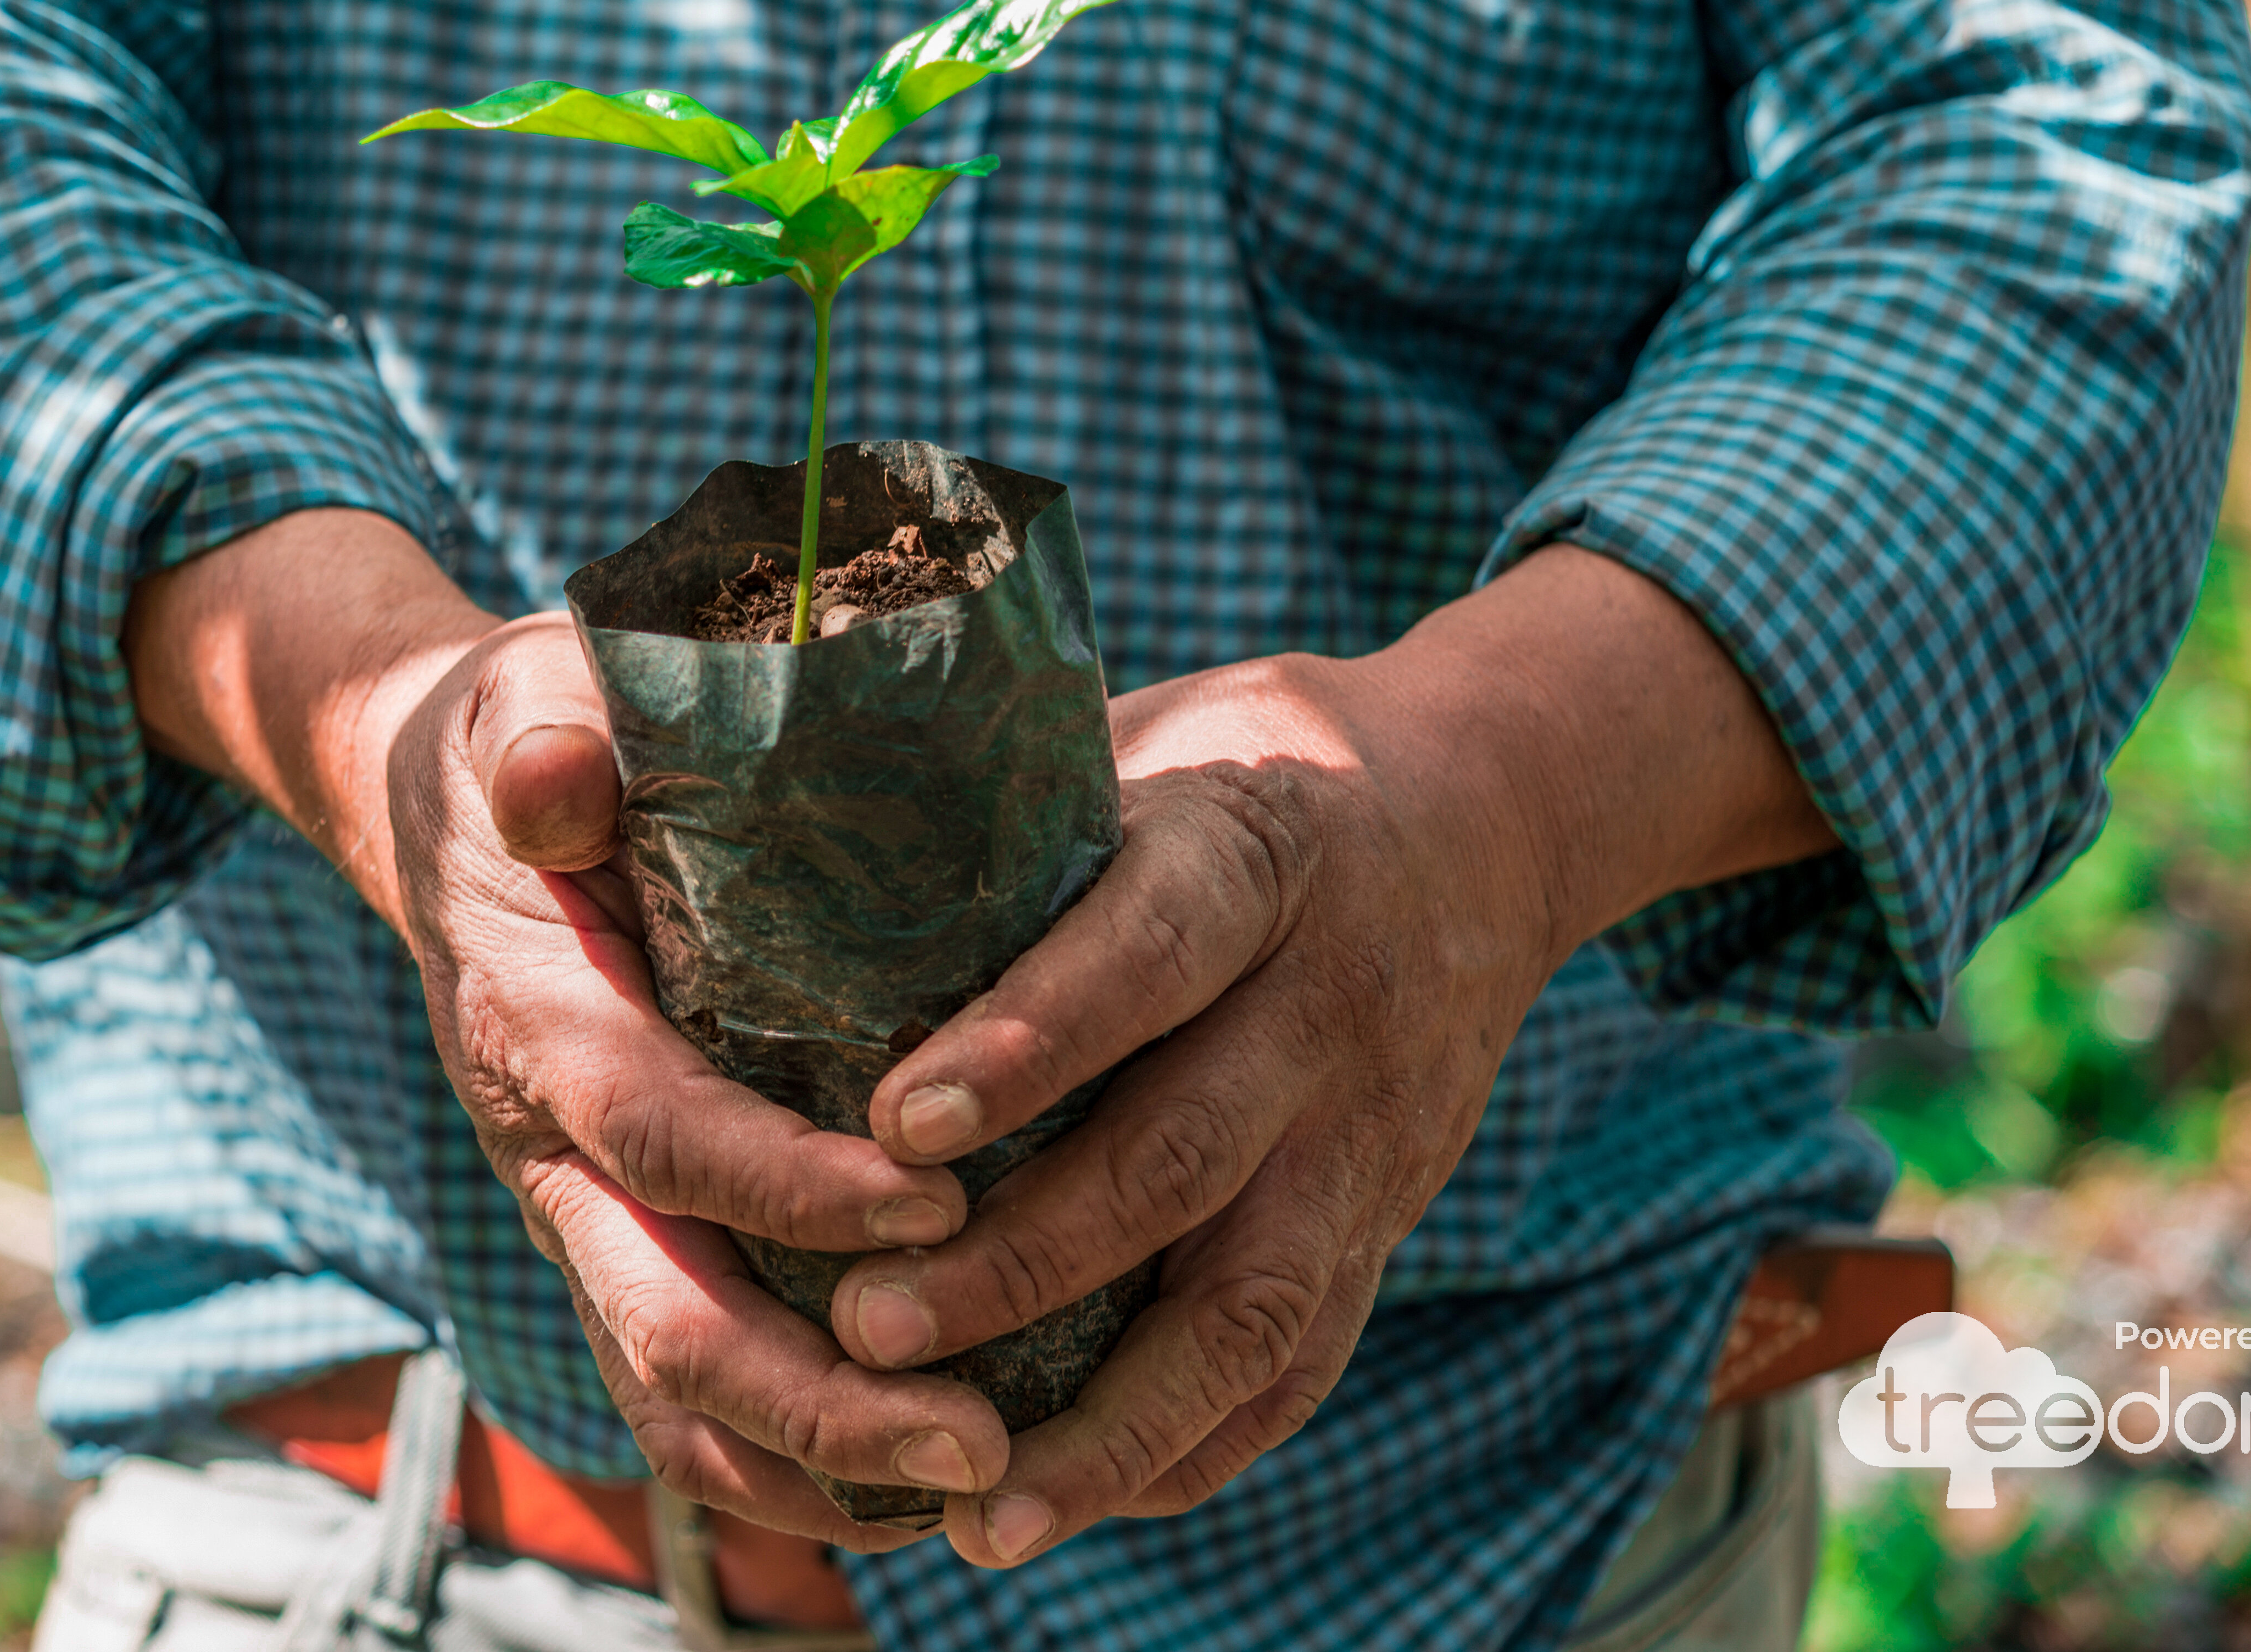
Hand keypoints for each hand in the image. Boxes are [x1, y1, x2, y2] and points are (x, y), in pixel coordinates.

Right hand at [124, 512, 1013, 1548]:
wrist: (444, 804)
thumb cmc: (531, 734)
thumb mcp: (529, 691)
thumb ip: (548, 728)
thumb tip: (558, 771)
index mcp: (536, 1019)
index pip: (664, 1133)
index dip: (787, 1187)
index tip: (934, 1204)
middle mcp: (546, 1149)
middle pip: (665, 1318)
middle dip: (820, 1398)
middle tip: (983, 1434)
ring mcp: (576, 1213)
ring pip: (673, 1392)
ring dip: (818, 1461)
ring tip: (981, 1478)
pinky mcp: (616, 1243)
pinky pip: (682, 1394)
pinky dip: (786, 1464)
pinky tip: (918, 1484)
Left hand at [816, 544, 1835, 1565]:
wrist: (1481, 815)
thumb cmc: (1232, 773)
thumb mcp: (1137, 742)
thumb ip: (996, 812)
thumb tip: (769, 833)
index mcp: (1253, 855)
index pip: (1143, 954)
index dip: (1027, 1040)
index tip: (895, 1119)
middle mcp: (1323, 1007)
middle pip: (1179, 1158)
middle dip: (1019, 1263)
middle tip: (863, 1331)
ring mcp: (1368, 1137)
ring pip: (1249, 1304)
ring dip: (1107, 1424)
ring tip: (974, 1507)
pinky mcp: (1383, 1226)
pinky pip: (1295, 1368)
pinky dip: (1183, 1453)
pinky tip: (1062, 1508)